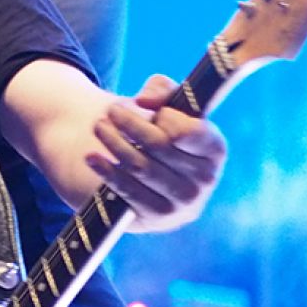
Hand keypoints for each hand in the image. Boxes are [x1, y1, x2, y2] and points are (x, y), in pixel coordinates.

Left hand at [87, 74, 226, 231]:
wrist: (152, 179)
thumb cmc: (163, 133)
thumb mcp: (169, 106)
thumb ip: (162, 89)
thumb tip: (144, 101)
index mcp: (214, 149)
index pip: (187, 131)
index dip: (162, 116)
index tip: (140, 103)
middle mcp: (205, 179)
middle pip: (159, 146)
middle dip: (129, 124)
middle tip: (110, 112)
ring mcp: (181, 202)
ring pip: (140, 167)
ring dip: (114, 143)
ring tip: (98, 127)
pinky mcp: (155, 217)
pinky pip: (126, 190)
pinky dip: (106, 171)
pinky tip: (91, 157)